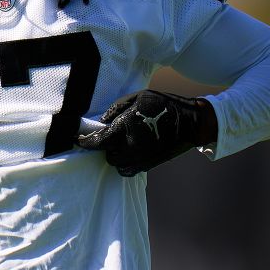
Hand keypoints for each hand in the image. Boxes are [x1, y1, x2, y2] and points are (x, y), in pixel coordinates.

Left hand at [76, 89, 212, 176]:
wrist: (191, 122)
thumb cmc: (163, 105)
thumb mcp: (137, 98)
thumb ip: (116, 110)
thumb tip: (101, 122)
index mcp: (124, 129)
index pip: (97, 142)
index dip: (84, 142)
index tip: (78, 140)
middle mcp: (130, 147)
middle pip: (106, 154)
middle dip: (104, 146)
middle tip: (110, 135)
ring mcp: (140, 159)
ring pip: (117, 164)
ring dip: (115, 155)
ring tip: (122, 144)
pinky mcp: (149, 165)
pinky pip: (129, 171)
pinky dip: (125, 164)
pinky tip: (129, 153)